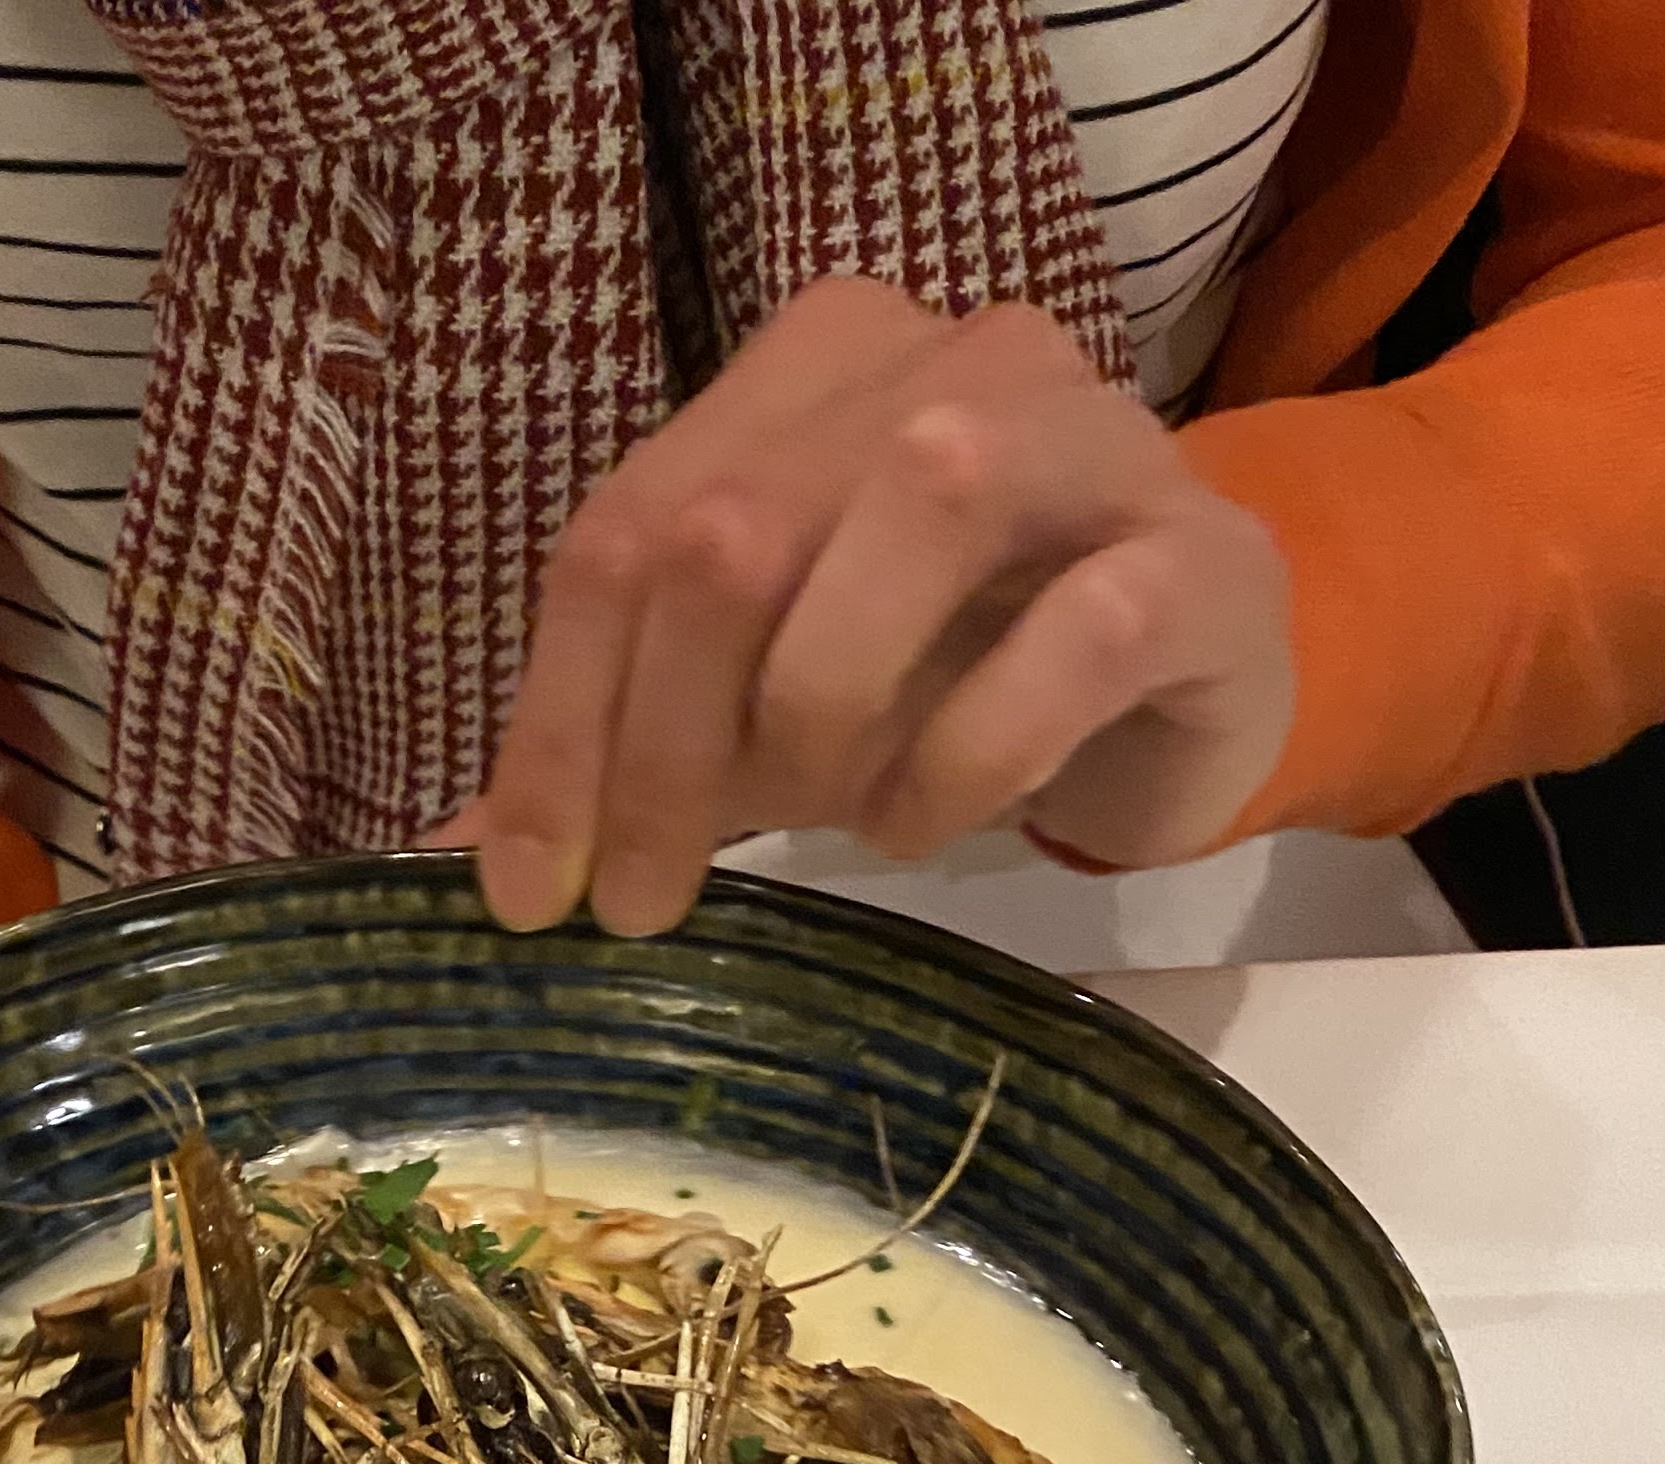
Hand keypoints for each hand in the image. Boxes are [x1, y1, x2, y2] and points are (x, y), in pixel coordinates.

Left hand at [465, 275, 1294, 935]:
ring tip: (827, 825)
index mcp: (813, 367)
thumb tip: (464, 865)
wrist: (1195, 676)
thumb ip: (632, 750)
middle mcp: (947, 359)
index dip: (557, 721)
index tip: (530, 890)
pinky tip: (924, 822)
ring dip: (822, 713)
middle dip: (662, 748)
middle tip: (646, 903)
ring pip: (911, 516)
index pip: (629, 528)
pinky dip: (967, 756)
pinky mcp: (1200, 558)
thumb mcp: (767, 710)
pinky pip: (1071, 640)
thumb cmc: (959, 675)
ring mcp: (1089, 438)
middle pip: (735, 532)